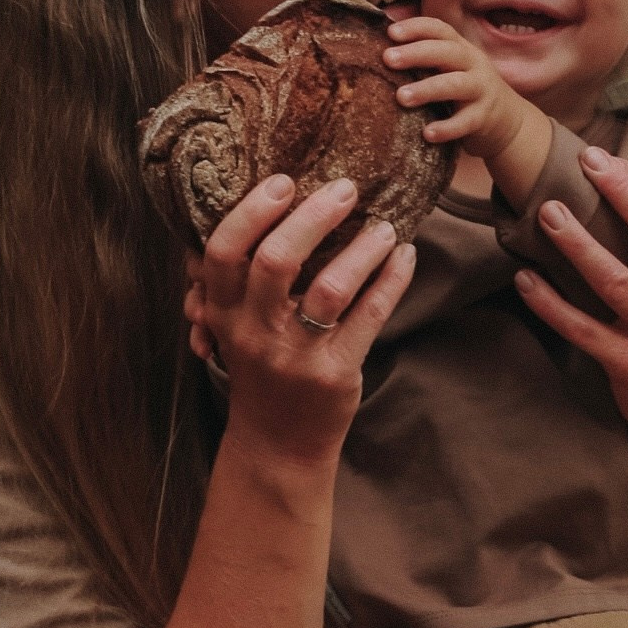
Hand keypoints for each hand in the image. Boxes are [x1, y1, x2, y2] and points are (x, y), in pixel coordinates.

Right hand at [183, 173, 414, 463]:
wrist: (276, 445)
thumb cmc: (260, 371)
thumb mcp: (232, 327)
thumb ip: (237, 280)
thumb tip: (263, 208)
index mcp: (223, 314)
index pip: (223, 252)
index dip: (252, 212)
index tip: (283, 182)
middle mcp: (254, 334)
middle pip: (276, 260)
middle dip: (314, 216)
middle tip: (345, 189)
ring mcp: (295, 356)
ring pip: (329, 287)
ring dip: (363, 248)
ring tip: (384, 227)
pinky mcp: (335, 373)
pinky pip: (370, 315)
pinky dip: (392, 279)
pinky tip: (404, 256)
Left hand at [380, 12, 550, 193]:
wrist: (508, 122)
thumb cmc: (465, 92)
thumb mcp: (451, 69)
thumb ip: (426, 61)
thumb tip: (380, 51)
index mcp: (461, 49)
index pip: (439, 30)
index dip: (416, 27)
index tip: (390, 31)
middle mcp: (473, 64)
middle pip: (446, 52)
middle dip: (416, 53)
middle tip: (388, 59)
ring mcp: (481, 90)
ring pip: (455, 85)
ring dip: (427, 89)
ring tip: (401, 97)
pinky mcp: (484, 118)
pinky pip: (465, 122)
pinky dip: (446, 128)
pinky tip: (426, 134)